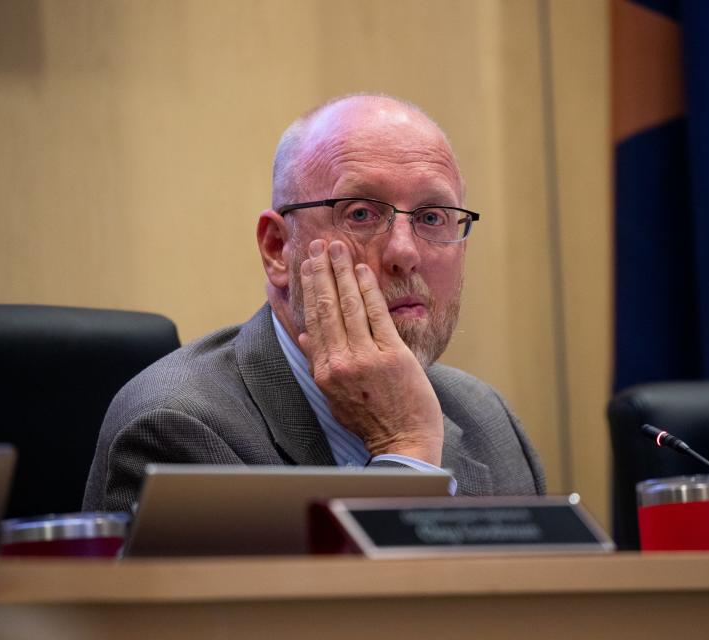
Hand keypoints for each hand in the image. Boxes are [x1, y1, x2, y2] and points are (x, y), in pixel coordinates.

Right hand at [297, 239, 444, 464]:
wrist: (404, 442)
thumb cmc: (371, 421)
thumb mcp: (335, 397)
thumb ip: (319, 364)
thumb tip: (305, 336)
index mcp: (324, 372)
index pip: (313, 321)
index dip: (309, 290)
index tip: (306, 266)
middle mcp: (340, 363)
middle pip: (326, 307)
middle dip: (321, 272)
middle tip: (318, 245)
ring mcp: (366, 358)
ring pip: (349, 306)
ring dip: (342, 272)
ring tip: (338, 248)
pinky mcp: (392, 355)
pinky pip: (376, 314)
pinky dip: (367, 289)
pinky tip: (362, 270)